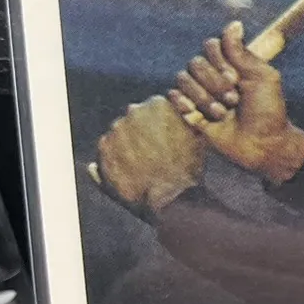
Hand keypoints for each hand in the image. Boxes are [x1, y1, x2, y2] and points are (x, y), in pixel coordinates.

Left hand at [94, 95, 204, 213]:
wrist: (170, 199)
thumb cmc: (189, 169)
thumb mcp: (199, 138)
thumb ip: (188, 120)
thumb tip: (185, 112)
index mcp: (159, 104)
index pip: (155, 106)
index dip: (161, 122)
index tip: (166, 137)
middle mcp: (135, 111)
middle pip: (136, 116)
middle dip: (143, 131)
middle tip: (156, 152)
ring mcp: (117, 129)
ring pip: (122, 131)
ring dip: (129, 143)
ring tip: (143, 164)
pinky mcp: (104, 147)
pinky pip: (108, 147)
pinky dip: (116, 156)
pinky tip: (131, 169)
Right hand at [167, 20, 303, 185]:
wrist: (263, 145)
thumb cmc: (269, 111)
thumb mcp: (263, 78)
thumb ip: (242, 53)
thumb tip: (234, 24)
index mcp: (232, 64)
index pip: (210, 46)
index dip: (219, 61)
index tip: (236, 78)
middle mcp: (214, 75)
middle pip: (195, 62)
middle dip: (215, 83)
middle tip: (234, 100)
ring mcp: (200, 92)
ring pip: (183, 79)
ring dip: (205, 98)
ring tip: (224, 114)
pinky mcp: (189, 111)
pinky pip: (172, 95)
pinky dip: (185, 103)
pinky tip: (200, 116)